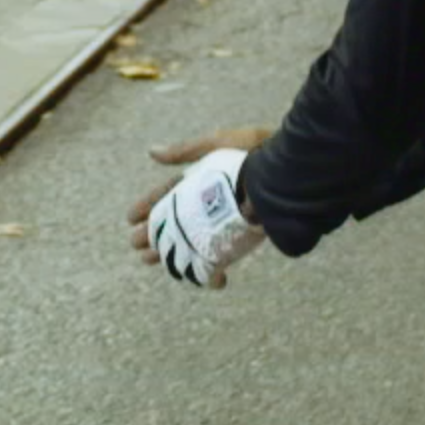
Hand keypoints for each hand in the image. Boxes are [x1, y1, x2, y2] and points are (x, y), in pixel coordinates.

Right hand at [140, 147, 267, 290]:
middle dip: (154, 232)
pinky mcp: (243, 235)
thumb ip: (187, 151)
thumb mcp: (220, 145)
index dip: (148, 205)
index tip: (129, 219)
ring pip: (192, 240)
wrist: (294, 169)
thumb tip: (151, 152)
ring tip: (153, 261)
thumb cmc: (258, 150)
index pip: (168, 194)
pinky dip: (213, 270)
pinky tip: (208, 279)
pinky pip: (222, 257)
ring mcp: (226, 219)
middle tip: (135, 246)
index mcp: (203, 177)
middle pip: (176, 219)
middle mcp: (211, 199)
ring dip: (173, 251)